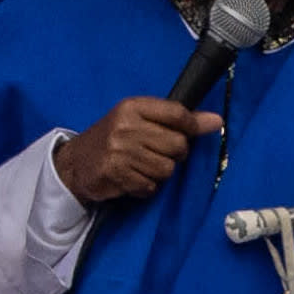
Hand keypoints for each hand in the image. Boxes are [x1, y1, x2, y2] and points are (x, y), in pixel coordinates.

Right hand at [51, 96, 217, 214]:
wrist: (76, 162)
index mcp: (132, 106)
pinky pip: (151, 186)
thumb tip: (218, 121)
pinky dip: (145, 187)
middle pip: (178, 145)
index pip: (178, 113)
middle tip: (155, 153)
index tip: (189, 134)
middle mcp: (126, 125)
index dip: (192, 126)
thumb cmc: (114, 138)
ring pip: (167, 169)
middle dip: (173, 155)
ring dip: (158, 174)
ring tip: (141, 166)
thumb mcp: (140, 120)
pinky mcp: (116, 173)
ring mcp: (120, 150)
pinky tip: (131, 178)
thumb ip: (177, 120)